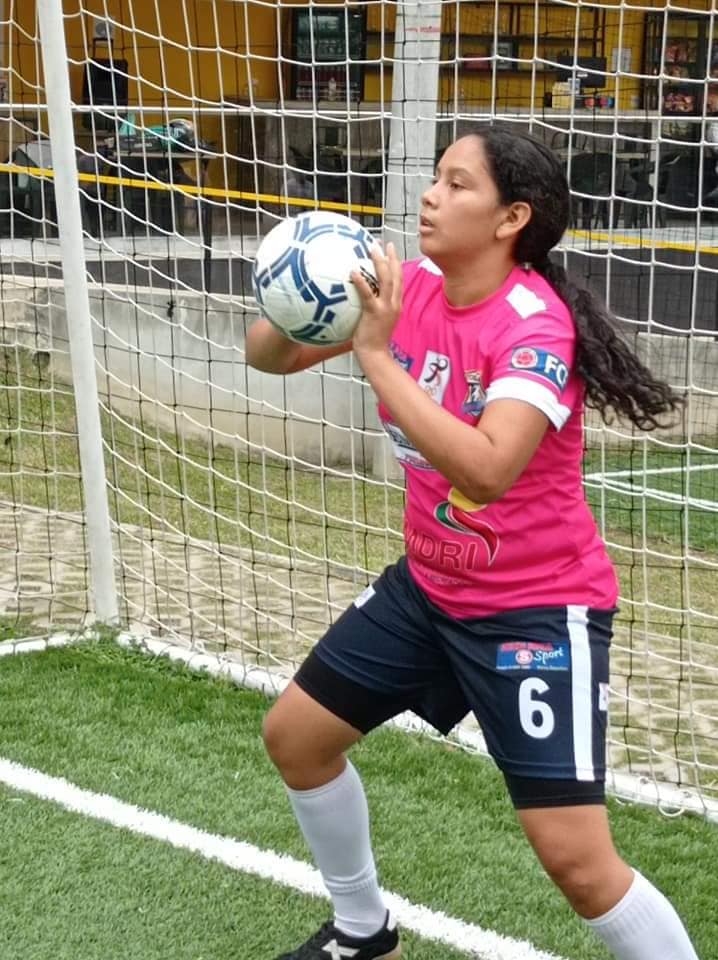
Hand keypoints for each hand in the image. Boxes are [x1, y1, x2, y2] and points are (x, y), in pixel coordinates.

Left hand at [350, 242, 402, 359]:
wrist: (375, 355)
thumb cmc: (372, 341)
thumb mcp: (375, 321)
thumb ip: (371, 307)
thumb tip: (357, 297)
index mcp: (396, 304)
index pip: (399, 280)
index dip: (396, 264)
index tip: (390, 251)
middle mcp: (394, 303)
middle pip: (396, 275)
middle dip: (391, 257)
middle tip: (385, 243)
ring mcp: (386, 307)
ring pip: (386, 280)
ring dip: (379, 262)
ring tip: (372, 248)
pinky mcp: (375, 312)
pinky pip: (368, 294)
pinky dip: (361, 281)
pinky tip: (353, 271)